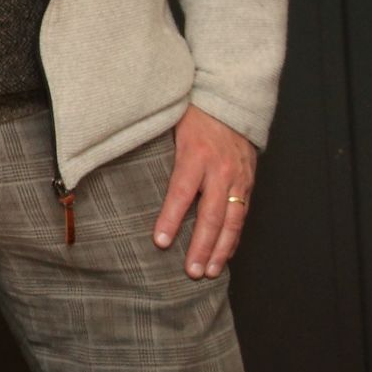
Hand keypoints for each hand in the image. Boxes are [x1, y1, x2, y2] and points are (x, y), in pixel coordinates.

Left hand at [153, 104, 257, 279]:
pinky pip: (242, 214)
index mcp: (196, 155)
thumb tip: (122, 168)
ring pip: (232, 220)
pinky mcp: (248, 181)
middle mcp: (220, 170)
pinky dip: (234, 237)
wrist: (232, 99)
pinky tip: (224, 255)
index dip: (171, 219)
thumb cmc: (193, 113)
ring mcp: (238, 177)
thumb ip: (155, 150)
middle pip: (211, 214)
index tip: (160, 242)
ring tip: (208, 272)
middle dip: (201, 246)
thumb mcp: (169, 126)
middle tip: (190, 271)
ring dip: (220, 249)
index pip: (181, 193)